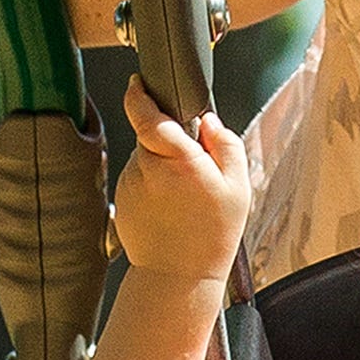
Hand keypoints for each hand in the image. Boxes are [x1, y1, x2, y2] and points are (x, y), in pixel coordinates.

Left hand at [112, 79, 252, 297]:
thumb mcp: (238, 188)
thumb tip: (209, 121)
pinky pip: (137, 178)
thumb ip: (225, 145)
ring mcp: (131, 184)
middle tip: (190, 167)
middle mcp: (149, 169)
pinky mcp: (121, 199)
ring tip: (181, 198)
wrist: (177, 277)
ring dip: (160, 166)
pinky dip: (151, 185)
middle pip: (151, 135)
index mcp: (179, 161)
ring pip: (144, 157)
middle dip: (167, 141)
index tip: (139, 83)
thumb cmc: (211, 235)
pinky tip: (168, 209)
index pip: (149, 116)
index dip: (140, 95)